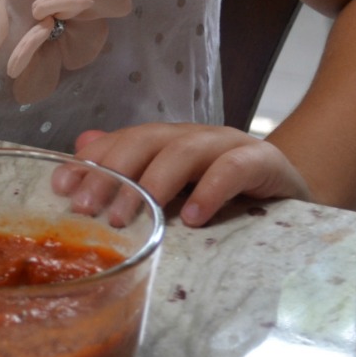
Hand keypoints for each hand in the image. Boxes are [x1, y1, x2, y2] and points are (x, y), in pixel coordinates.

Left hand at [52, 124, 311, 227]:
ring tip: (133, 218)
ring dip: (153, 184)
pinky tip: (192, 219)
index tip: (59, 189)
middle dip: (111, 173)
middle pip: (145, 141)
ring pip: (184, 150)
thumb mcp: (174, 195)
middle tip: (87, 210)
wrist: (295, 201)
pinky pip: (234, 169)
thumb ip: (131, 172)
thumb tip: (81, 146)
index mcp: (167, 143)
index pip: (121, 142)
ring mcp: (229, 145)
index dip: (90, 162)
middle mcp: (194, 137)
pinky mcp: (265, 163)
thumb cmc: (226, 202)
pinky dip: (210, 191)